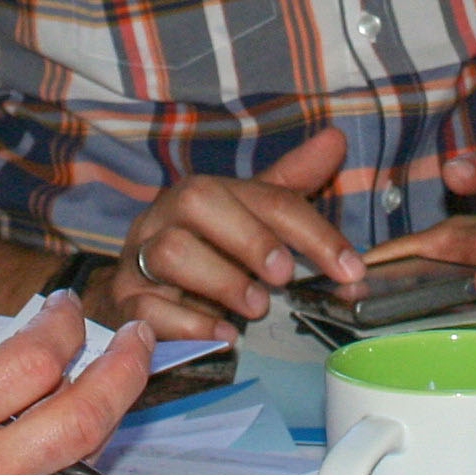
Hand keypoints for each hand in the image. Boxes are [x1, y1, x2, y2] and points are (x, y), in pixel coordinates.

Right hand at [0, 297, 153, 474]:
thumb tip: (2, 359)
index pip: (34, 361)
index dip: (65, 324)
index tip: (70, 308)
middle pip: (85, 417)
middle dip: (125, 368)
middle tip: (138, 338)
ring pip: (75, 467)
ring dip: (93, 423)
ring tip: (98, 390)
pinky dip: (41, 474)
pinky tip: (32, 455)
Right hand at [96, 127, 361, 341]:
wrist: (139, 294)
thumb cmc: (204, 253)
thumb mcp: (247, 219)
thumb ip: (289, 186)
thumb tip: (336, 138)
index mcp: (202, 192)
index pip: (262, 196)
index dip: (312, 230)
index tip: (350, 266)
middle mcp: (165, 216)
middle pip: (198, 202)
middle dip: (249, 237)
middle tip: (285, 276)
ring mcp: (139, 259)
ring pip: (168, 252)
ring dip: (222, 280)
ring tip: (256, 308)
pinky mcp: (125, 304)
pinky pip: (147, 308)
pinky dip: (189, 324)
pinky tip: (224, 336)